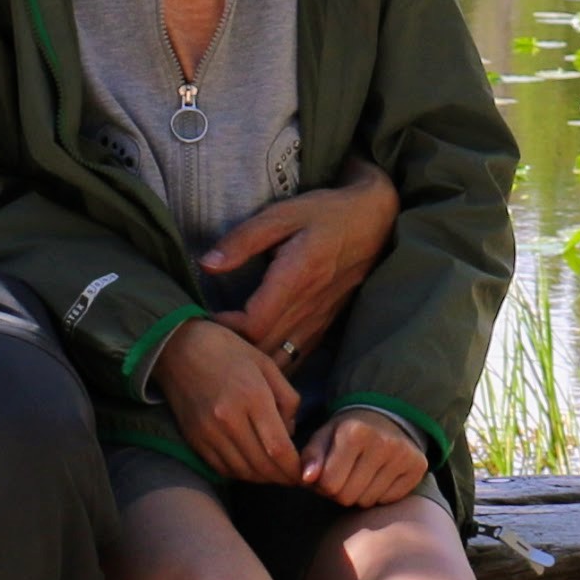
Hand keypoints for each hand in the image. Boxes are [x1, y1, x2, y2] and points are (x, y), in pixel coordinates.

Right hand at [154, 317, 306, 483]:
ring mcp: (208, 432)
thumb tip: (291, 432)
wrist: (176, 348)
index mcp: (252, 396)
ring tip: (275, 473)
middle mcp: (228, 418)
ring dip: (262, 478)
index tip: (304, 472)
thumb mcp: (266, 364)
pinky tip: (250, 467)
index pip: (278, 448)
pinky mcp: (194, 439)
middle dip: (282, 477)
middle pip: (261, 465)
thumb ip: (287, 399)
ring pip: (242, 472)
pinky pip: (222, 468)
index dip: (294, 468)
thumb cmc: (226, 350)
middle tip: (293, 478)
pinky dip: (240, 473)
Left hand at [207, 157, 400, 359]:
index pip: (255, 324)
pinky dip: (272, 365)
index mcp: (296, 277)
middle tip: (207, 338)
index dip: (225, 328)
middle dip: (233, 350)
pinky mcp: (324, 327)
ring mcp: (319, 321)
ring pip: (281, 361)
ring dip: (252, 362)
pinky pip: (296, 358)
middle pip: (264, 349)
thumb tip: (207, 263)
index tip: (205, 317)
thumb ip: (243, 240)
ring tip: (228, 350)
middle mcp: (309, 306)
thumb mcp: (282, 214)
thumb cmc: (325, 214)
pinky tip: (254, 358)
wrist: (374, 222)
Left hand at [301, 410, 428, 511]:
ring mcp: (404, 455)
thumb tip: (307, 479)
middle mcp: (383, 442)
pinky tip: (379, 477)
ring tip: (360, 476)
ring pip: (368, 502)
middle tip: (344, 476)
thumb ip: (310, 458)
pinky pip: (389, 500)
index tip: (327, 473)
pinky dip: (379, 495)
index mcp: (354, 432)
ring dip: (359, 494)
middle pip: (348, 496)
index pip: (329, 484)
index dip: (323, 485)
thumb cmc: (346, 433)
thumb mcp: (323, 438)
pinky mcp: (418, 467)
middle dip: (340, 492)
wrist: (385, 419)